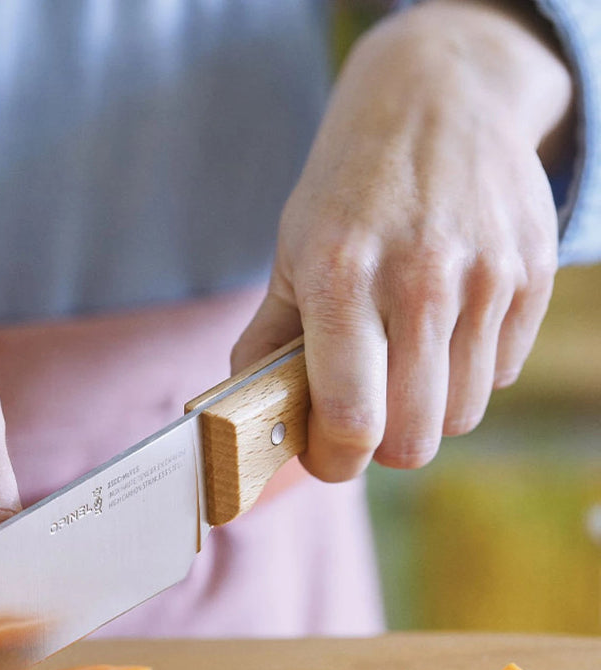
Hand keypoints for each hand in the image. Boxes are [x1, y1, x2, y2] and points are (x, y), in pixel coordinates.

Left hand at [233, 0, 573, 480]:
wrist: (434, 99)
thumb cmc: (346, 191)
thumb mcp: (289, 255)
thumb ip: (268, 344)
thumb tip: (246, 420)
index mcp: (342, 280)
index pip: (350, 420)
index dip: (334, 460)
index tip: (326, 456)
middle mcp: (419, 281)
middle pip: (414, 438)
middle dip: (380, 447)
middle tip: (363, 420)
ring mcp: (484, 277)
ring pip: (462, 415)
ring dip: (426, 411)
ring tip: (401, 367)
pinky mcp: (532, 274)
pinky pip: (500, 374)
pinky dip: (467, 373)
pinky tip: (442, 330)